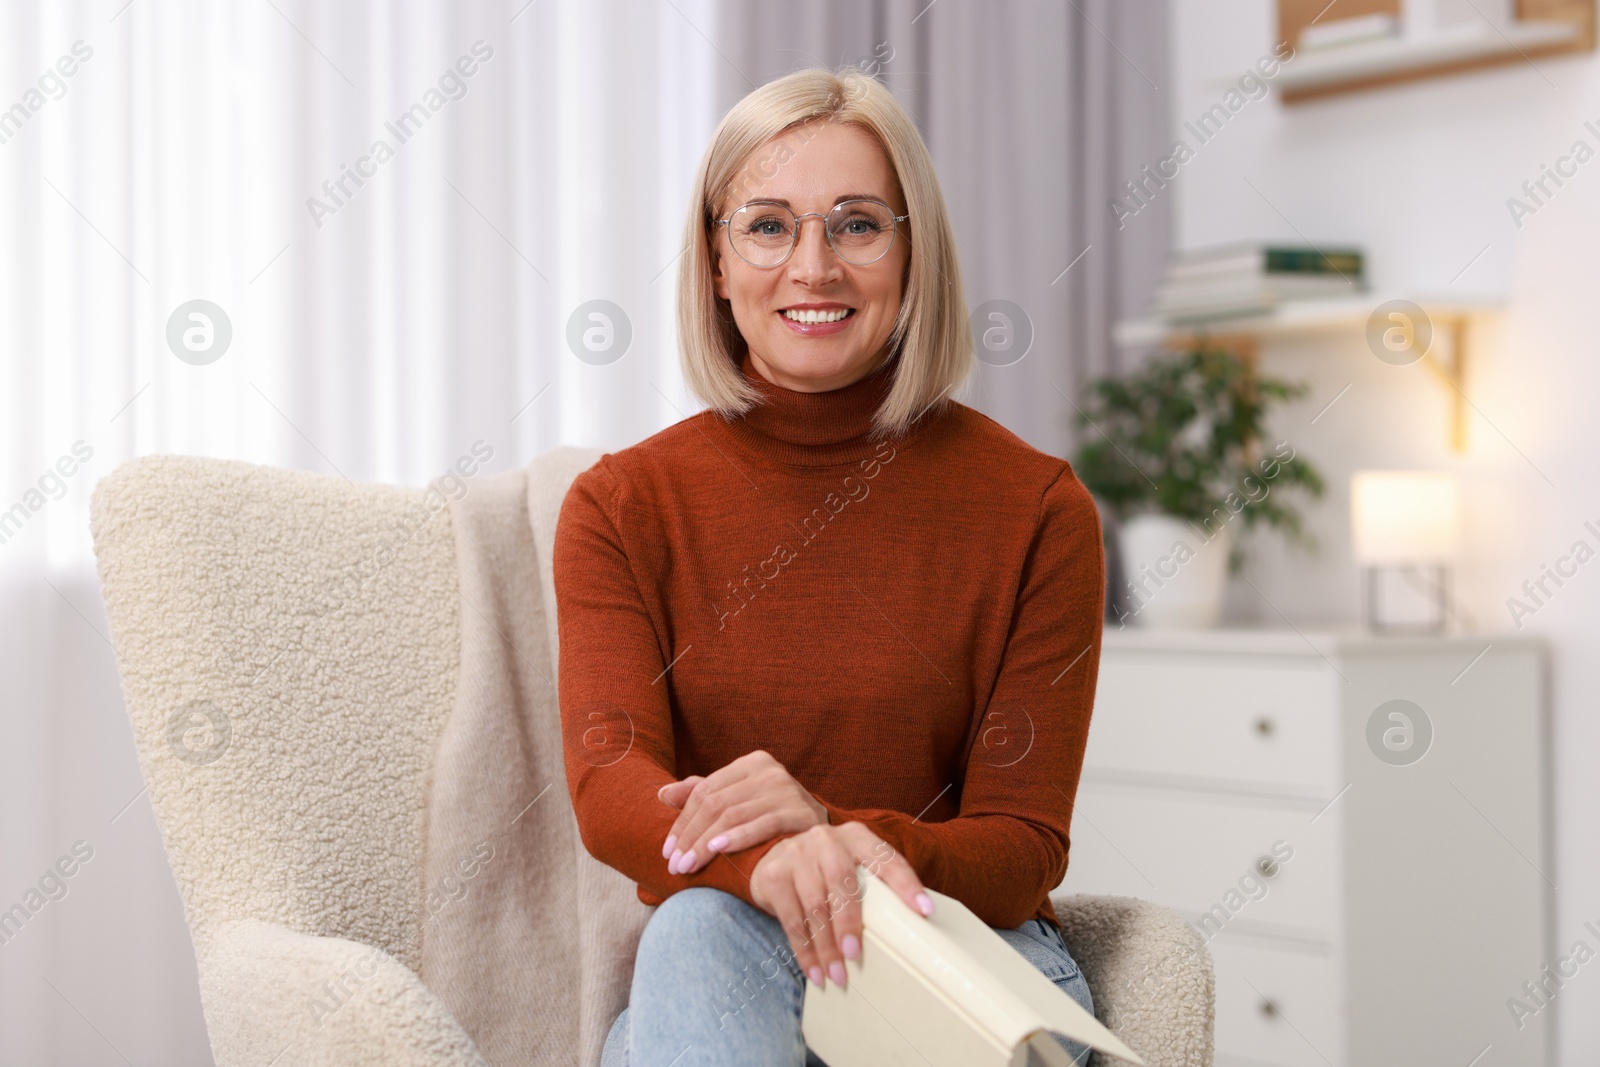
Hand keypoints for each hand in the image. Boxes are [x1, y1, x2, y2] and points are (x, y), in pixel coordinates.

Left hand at [657, 749, 826, 874]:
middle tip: (675, 865)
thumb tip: (662, 795)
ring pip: (733, 815)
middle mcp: (770, 771)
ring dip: (706, 844)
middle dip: (690, 837)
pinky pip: (763, 825)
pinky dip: (738, 838)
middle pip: (716, 803)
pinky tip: (718, 851)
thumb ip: (701, 795)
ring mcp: (788, 789)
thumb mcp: (736, 802)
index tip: (667, 851)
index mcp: (751, 763)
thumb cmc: (772, 819)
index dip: (681, 821)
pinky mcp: (802, 812)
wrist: (822, 839)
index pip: (704, 790)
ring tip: (688, 867)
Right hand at [749, 822, 934, 990]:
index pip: (887, 859)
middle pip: (841, 880)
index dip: (907, 884)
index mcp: (857, 837)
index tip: (924, 911)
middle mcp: (826, 840)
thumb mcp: (852, 868)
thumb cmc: (826, 872)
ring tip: (837, 975)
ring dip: (826, 946)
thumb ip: (875, 888)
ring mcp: (797, 854)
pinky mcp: (774, 875)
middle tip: (854, 954)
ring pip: (815, 905)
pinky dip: (804, 950)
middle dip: (849, 921)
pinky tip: (814, 971)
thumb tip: (910, 929)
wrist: (776, 858)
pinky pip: (791, 919)